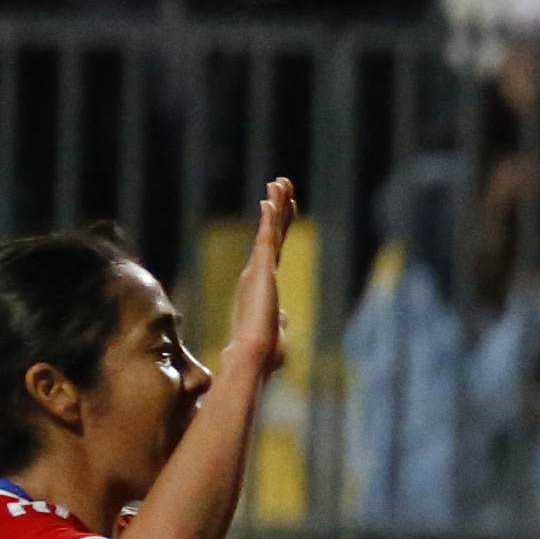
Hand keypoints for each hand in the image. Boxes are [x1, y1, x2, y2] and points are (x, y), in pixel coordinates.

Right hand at [224, 178, 296, 380]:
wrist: (255, 356)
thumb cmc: (266, 352)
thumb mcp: (277, 331)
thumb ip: (279, 320)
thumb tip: (283, 318)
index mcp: (264, 284)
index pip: (274, 248)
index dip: (279, 227)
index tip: (284, 208)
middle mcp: (259, 272)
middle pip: (272, 233)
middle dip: (278, 208)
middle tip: (281, 184)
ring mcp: (259, 270)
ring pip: (270, 231)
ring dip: (275, 205)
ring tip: (280, 182)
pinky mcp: (261, 271)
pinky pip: (266, 239)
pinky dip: (269, 220)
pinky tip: (271, 201)